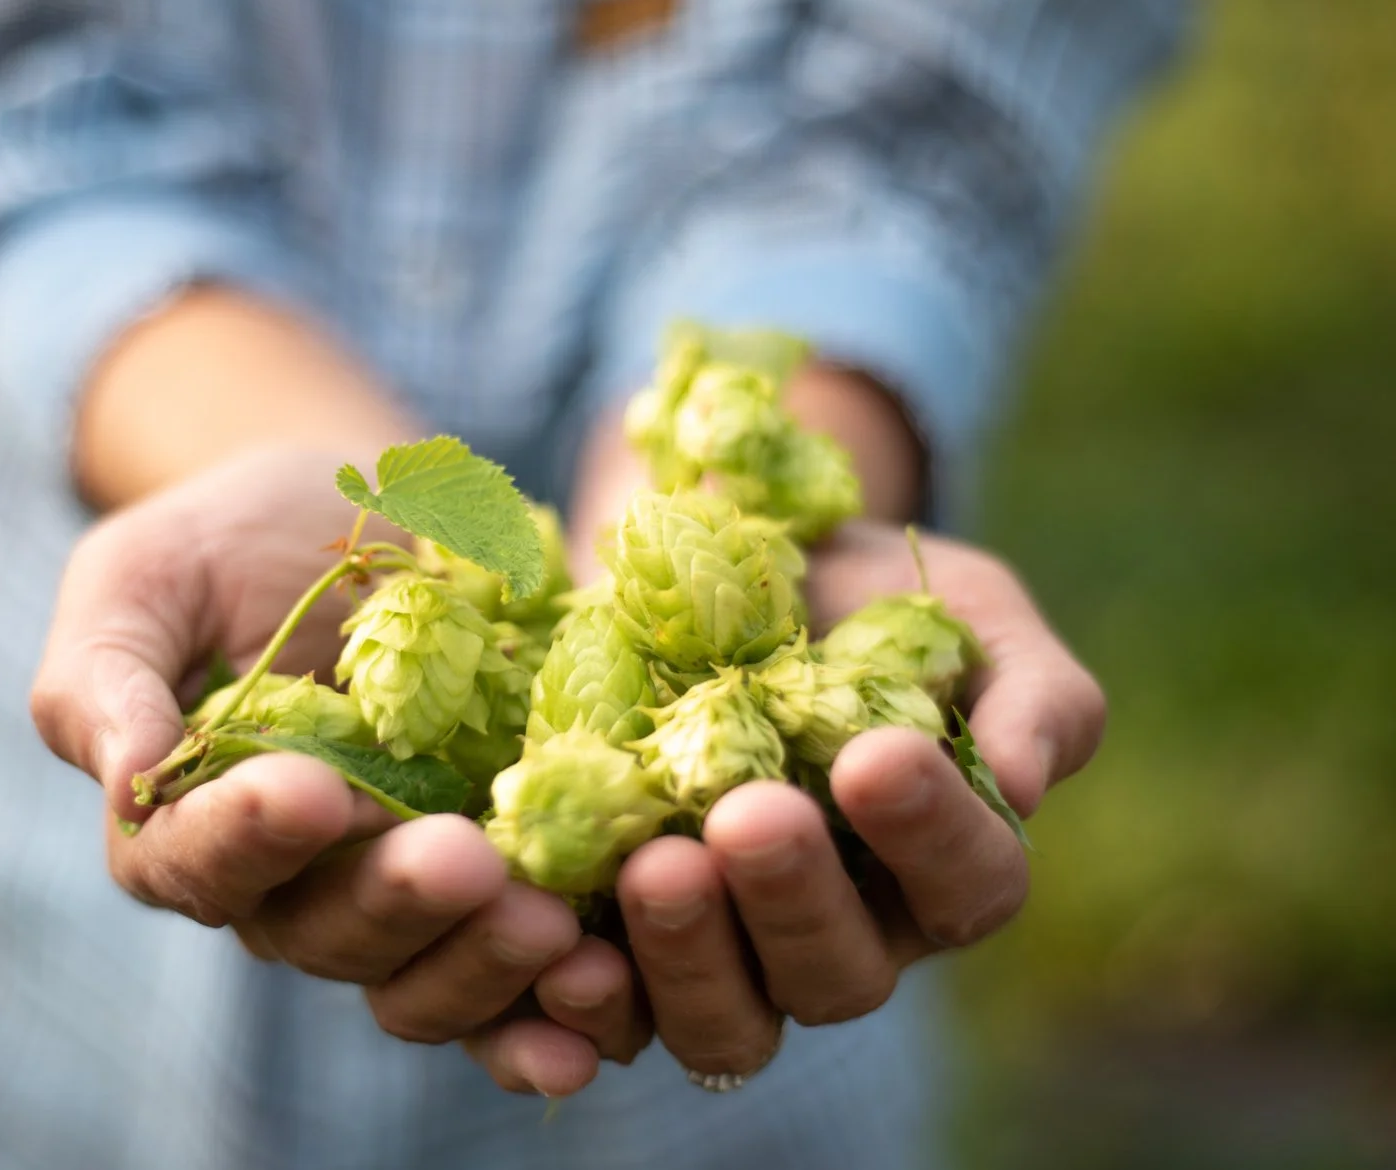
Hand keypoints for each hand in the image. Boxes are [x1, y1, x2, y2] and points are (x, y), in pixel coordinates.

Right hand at [30, 446, 646, 1094]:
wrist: (359, 506)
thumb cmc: (225, 541)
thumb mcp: (143, 577)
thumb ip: (105, 676)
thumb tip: (125, 775)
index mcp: (190, 823)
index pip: (194, 864)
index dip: (246, 840)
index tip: (308, 790)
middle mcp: (290, 883)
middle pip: (323, 933)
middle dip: (393, 902)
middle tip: (461, 859)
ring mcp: (397, 888)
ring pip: (422, 970)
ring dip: (483, 962)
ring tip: (551, 923)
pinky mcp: (497, 878)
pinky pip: (516, 974)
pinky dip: (553, 1002)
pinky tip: (601, 993)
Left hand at [613, 521, 1106, 1079]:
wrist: (716, 569)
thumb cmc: (868, 598)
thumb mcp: (970, 611)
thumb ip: (1031, 691)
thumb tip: (1025, 778)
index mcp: (943, 867)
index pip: (968, 885)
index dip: (929, 834)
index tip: (877, 753)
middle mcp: (843, 934)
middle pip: (838, 976)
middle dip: (793, 900)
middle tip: (751, 814)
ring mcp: (730, 955)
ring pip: (728, 1021)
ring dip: (689, 956)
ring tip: (654, 866)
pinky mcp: (628, 948)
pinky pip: (614, 1019)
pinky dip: (590, 1002)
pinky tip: (560, 948)